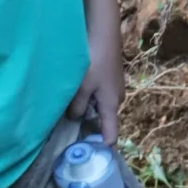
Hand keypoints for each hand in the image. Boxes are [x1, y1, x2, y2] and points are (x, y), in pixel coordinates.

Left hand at [69, 19, 125, 144]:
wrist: (104, 32)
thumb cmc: (94, 61)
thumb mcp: (81, 86)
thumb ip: (77, 106)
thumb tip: (75, 118)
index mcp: (111, 105)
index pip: (111, 135)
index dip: (102, 146)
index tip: (88, 155)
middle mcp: (117, 98)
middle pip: (105, 120)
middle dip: (91, 126)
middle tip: (70, 130)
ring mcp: (115, 87)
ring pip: (101, 106)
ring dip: (89, 109)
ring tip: (70, 108)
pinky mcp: (111, 77)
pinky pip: (100, 94)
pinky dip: (91, 97)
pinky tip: (78, 89)